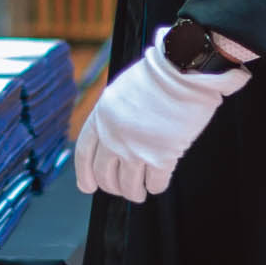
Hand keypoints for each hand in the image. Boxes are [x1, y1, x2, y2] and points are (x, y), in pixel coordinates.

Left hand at [73, 27, 250, 202]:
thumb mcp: (119, 92)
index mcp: (100, 117)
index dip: (84, 174)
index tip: (87, 186)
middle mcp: (113, 137)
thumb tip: (113, 137)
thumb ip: (112, 116)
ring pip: (128, 185)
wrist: (180, 71)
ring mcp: (136, 149)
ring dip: (133, 193)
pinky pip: (155, 183)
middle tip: (119, 189)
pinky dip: (155, 187)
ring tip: (139, 193)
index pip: (84, 154)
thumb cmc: (156, 76)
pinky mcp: (162, 157)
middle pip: (105, 174)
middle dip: (112, 186)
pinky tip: (157, 184)